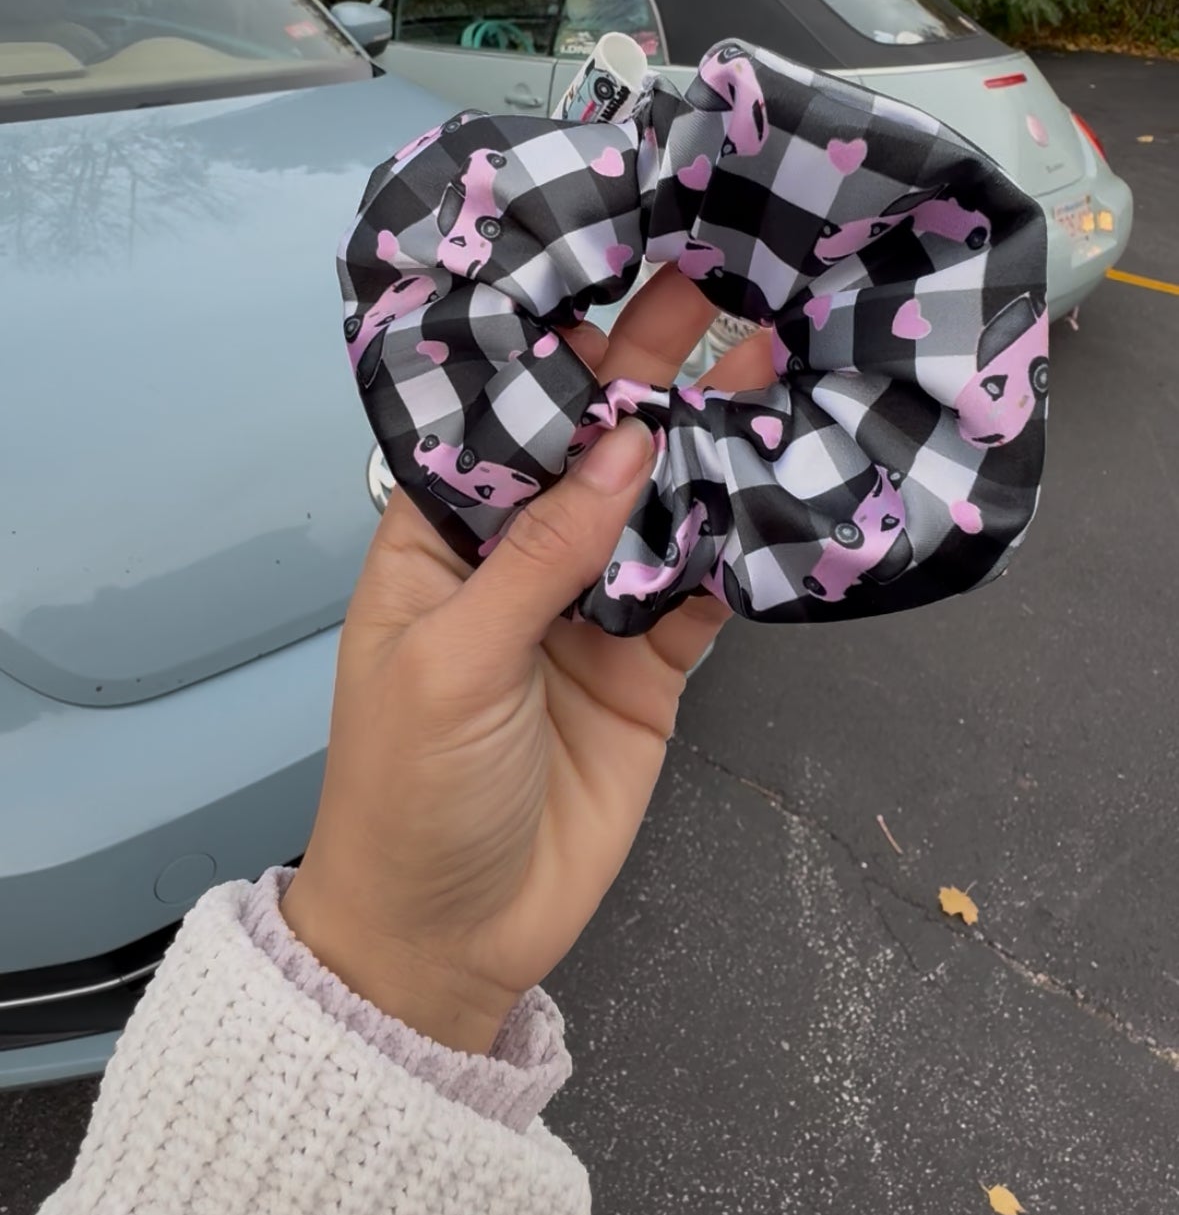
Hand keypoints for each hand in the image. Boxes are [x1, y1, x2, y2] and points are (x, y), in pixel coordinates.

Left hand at [282, 269, 773, 1052]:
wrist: (450, 941)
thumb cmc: (410, 791)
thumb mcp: (454, 662)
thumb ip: (543, 553)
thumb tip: (627, 442)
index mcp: (440, 539)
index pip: (500, 421)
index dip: (555, 354)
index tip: (612, 273)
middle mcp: (518, 557)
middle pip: (590, 450)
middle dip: (647, 374)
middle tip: (717, 282)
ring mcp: (589, 611)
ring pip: (658, 507)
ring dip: (708, 442)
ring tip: (772, 354)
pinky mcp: (650, 667)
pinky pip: (701, 588)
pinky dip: (743, 542)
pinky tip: (788, 475)